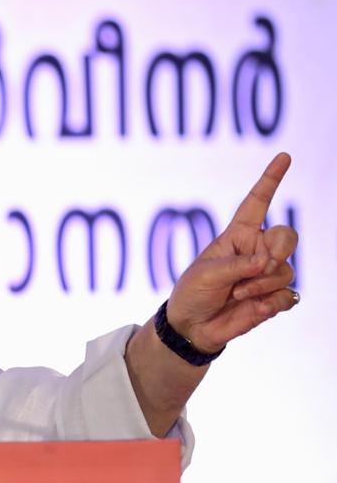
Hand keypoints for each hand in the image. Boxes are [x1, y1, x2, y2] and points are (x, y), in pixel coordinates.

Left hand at [166, 152, 298, 354]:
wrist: (192, 326)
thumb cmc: (193, 292)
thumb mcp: (205, 273)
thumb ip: (236, 265)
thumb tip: (266, 264)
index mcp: (238, 235)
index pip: (257, 203)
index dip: (270, 180)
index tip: (285, 157)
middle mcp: (257, 251)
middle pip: (287, 237)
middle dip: (277, 252)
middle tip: (255, 268)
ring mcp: (267, 274)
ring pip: (286, 270)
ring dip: (262, 284)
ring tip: (238, 295)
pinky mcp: (274, 298)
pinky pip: (289, 295)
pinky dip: (272, 303)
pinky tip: (255, 308)